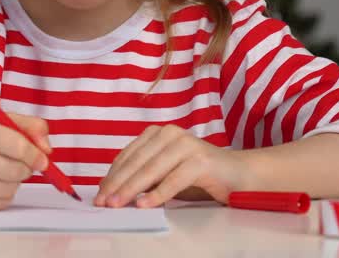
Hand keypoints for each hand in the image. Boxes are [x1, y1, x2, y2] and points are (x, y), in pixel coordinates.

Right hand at [0, 114, 52, 210]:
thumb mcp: (1, 122)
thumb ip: (31, 127)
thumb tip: (46, 150)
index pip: (18, 146)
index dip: (35, 154)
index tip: (43, 159)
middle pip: (16, 170)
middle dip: (26, 168)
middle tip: (22, 164)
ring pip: (11, 188)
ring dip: (15, 181)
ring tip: (3, 172)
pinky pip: (2, 202)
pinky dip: (5, 194)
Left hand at [96, 125, 251, 207]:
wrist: (239, 174)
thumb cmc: (199, 176)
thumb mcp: (165, 173)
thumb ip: (144, 176)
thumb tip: (113, 190)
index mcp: (157, 133)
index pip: (128, 156)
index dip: (112, 175)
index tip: (99, 193)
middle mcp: (170, 134)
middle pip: (137, 162)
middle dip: (117, 184)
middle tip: (104, 202)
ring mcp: (186, 145)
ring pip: (152, 170)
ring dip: (132, 189)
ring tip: (118, 204)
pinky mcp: (201, 160)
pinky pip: (173, 179)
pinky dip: (157, 194)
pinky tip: (144, 204)